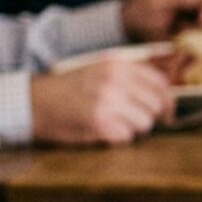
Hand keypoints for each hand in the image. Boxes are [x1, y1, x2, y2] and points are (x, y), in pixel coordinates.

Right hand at [30, 56, 173, 145]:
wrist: (34, 102)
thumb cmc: (70, 89)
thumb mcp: (100, 70)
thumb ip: (131, 77)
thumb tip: (167, 97)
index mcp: (117, 64)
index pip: (160, 83)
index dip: (167, 101)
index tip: (167, 112)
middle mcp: (115, 79)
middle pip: (155, 105)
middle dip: (146, 116)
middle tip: (128, 118)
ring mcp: (107, 100)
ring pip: (144, 123)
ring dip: (131, 127)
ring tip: (111, 122)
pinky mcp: (99, 122)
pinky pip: (126, 136)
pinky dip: (116, 138)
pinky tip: (101, 130)